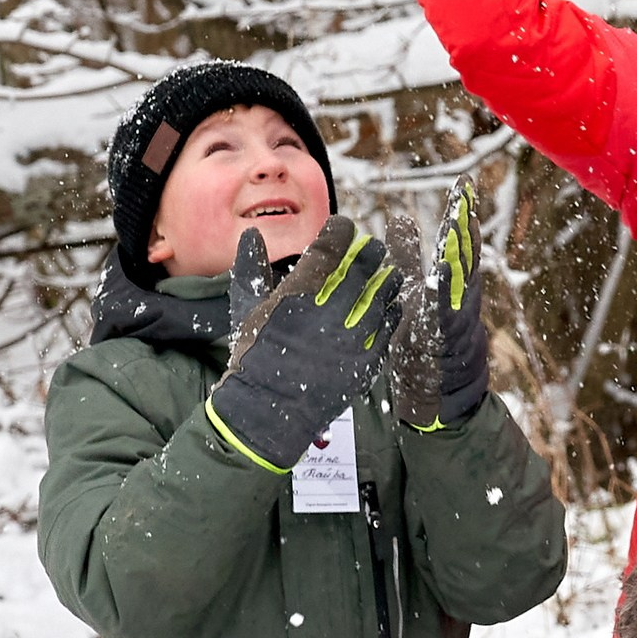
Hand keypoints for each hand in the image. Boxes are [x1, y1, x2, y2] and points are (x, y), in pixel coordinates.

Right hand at [208, 215, 403, 471]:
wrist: (268, 410)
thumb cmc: (253, 358)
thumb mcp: (245, 311)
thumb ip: (251, 269)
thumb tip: (253, 234)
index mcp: (298, 296)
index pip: (329, 249)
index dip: (340, 231)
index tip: (343, 227)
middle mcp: (329, 313)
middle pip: (362, 268)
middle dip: (370, 251)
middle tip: (372, 247)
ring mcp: (351, 338)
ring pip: (382, 295)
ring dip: (387, 278)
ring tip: (388, 272)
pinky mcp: (366, 360)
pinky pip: (388, 327)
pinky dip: (391, 311)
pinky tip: (390, 305)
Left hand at [385, 182, 489, 430]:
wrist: (442, 388)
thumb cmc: (427, 336)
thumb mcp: (414, 288)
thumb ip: (409, 256)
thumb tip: (401, 218)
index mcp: (452, 279)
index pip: (456, 240)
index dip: (461, 213)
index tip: (464, 186)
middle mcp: (460, 294)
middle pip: (464, 252)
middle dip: (466, 223)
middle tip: (466, 194)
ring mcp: (456, 315)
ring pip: (462, 277)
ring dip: (462, 250)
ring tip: (461, 222)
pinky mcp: (443, 338)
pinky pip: (447, 311)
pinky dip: (448, 289)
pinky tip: (445, 269)